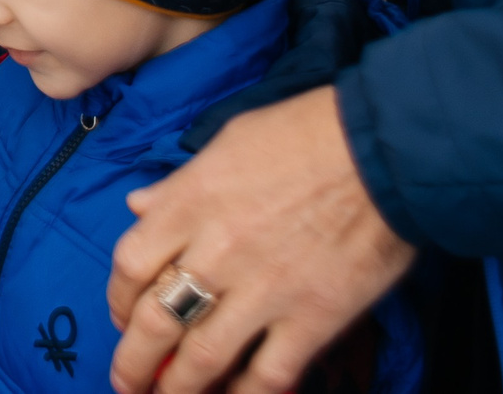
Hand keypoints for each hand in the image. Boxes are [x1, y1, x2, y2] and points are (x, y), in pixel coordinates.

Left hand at [107, 87, 413, 393]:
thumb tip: (140, 207)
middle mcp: (218, 250)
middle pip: (155, 322)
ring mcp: (265, 289)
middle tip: (126, 379)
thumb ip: (179, 185)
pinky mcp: (313, 317)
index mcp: (191, 203)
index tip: (122, 316)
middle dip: (134, 361)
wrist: (384, 148)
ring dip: (178, 388)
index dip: (118, 299)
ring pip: (203, 357)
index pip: (130, 264)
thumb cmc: (306, 134)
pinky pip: (269, 373)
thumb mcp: (226, 142)